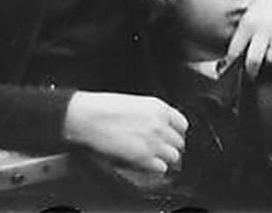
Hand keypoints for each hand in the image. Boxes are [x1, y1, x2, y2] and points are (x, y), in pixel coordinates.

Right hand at [63, 91, 187, 172]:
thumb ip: (154, 114)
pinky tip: (145, 164)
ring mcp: (153, 141)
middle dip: (170, 146)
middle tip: (160, 150)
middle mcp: (160, 124)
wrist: (89, 117)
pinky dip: (155, 168)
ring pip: (174, 156)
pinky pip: (161, 168)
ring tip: (152, 158)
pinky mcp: (143, 157)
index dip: (176, 132)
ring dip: (164, 158)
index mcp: (159, 108)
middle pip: (179, 142)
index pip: (182, 125)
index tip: (170, 137)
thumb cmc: (106, 108)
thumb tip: (163, 126)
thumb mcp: (137, 103)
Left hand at [225, 0, 271, 77]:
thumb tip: (235, 57)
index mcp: (248, 22)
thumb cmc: (266, 4)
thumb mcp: (250, 14)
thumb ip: (243, 33)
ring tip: (269, 58)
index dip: (232, 61)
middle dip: (251, 71)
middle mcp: (263, 28)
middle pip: (254, 60)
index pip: (235, 50)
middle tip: (251, 74)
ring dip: (270, 61)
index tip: (232, 66)